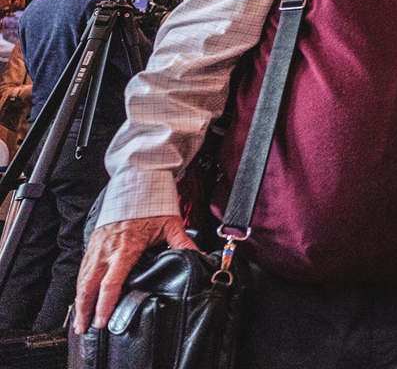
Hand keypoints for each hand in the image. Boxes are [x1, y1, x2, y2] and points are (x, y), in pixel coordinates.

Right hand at [73, 216, 198, 333]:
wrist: (136, 184)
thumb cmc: (152, 204)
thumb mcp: (171, 224)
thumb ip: (184, 244)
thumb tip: (200, 258)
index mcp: (126, 247)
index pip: (112, 282)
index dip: (105, 304)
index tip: (102, 320)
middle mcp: (107, 249)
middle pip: (89, 285)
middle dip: (85, 309)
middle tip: (84, 329)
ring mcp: (98, 245)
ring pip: (83, 277)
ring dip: (79, 300)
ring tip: (79, 320)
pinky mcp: (94, 242)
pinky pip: (83, 267)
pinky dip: (79, 284)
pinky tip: (80, 296)